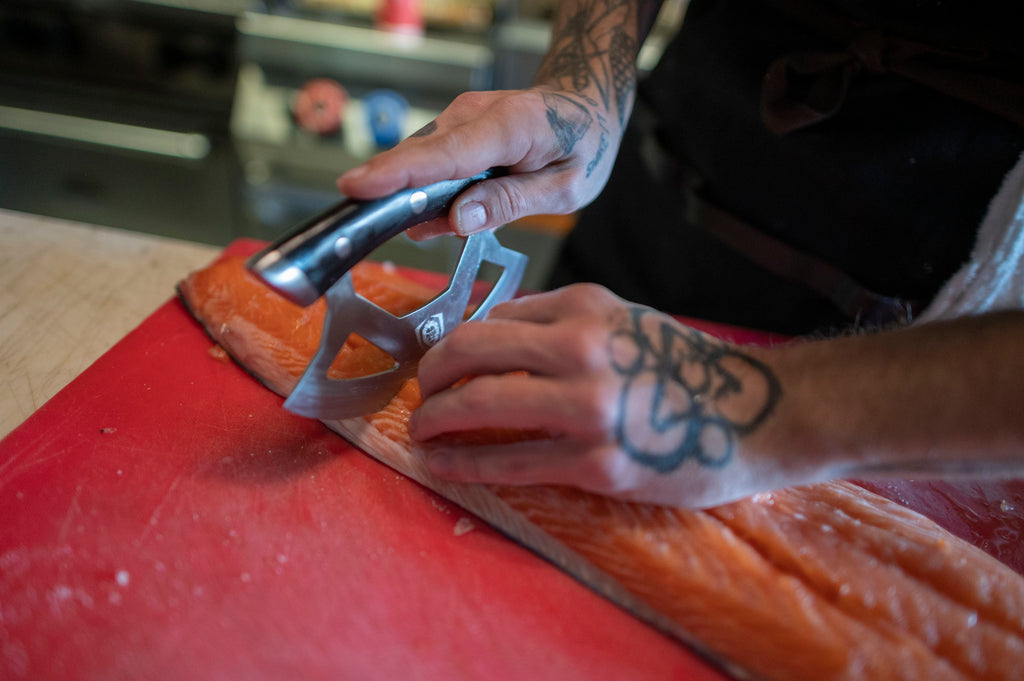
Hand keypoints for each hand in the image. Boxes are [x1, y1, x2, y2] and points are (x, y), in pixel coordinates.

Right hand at [337, 87, 620, 238]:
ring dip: (415, 197)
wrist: (585, 106)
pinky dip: (427, 190)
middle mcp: (477, 114)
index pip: (446, 154)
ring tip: (433, 223)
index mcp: (511, 126)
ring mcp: (461, 117)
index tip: (358, 188)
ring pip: (420, 161)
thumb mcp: (566, 188)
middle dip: (387, 190)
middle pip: (420, 156)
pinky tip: (442, 212)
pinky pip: (430, 162)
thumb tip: (461, 219)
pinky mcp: (454, 127)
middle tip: (363, 223)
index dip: (399, 174)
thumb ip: (512, 202)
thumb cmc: (582, 145)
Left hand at [408, 285, 803, 507]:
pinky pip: (510, 463)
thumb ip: (558, 323)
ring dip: (435, 421)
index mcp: (585, 307)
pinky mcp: (596, 464)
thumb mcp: (624, 320)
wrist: (756, 415)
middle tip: (421, 394)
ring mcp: (588, 407)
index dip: (452, 342)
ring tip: (423, 431)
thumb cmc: (685, 369)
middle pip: (469, 353)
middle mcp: (581, 348)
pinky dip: (465, 464)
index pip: (491, 317)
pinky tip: (445, 465)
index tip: (439, 364)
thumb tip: (489, 339)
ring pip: (478, 407)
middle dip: (430, 377)